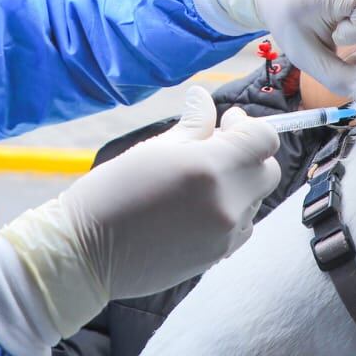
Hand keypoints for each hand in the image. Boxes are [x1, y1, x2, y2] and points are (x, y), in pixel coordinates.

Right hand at [60, 87, 281, 299]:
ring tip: (198, 182)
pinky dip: (230, 211)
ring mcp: (226, 234)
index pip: (263, 140)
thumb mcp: (152, 149)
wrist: (87, 253)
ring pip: (255, 199)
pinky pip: (242, 226)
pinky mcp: (218, 256)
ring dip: (238, 184)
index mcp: (210, 168)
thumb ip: (192, 125)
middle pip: (268, 170)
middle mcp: (227, 203)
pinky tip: (196, 207)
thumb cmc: (111, 194)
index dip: (249, 126)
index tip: (227, 123)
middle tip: (215, 148)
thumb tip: (205, 99)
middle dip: (249, 155)